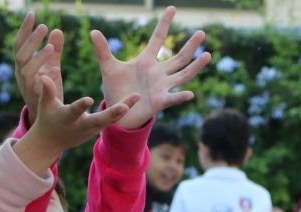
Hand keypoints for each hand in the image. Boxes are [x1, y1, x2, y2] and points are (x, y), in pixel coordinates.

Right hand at [13, 13, 63, 124]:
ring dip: (38, 58)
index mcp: (22, 65)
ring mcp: (26, 87)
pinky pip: (38, 89)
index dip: (24, 29)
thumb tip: (57, 30)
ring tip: (51, 48)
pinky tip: (56, 70)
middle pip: (21, 55)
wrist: (46, 117)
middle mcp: (21, 74)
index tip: (32, 14)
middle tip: (43, 27)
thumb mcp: (51, 67)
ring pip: (27, 71)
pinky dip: (46, 79)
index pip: (19, 43)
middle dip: (31, 41)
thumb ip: (54, 51)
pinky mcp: (36, 100)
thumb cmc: (47, 88)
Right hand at [16, 75, 138, 174]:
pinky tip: (135, 99)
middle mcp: (83, 125)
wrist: (53, 140)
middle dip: (112, 114)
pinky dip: (124, 111)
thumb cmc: (47, 117)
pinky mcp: (100, 128)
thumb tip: (43, 74)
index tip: (89, 100)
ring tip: (136, 96)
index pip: (74, 112)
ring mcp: (93, 129)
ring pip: (111, 119)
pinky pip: (114, 119)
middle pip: (99, 120)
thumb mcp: (45, 105)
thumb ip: (46, 90)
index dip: (81, 107)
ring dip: (124, 109)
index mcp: (67, 118)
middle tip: (125, 107)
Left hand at [90, 6, 209, 129]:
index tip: (172, 8)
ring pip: (183, 74)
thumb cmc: (116, 89)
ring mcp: (162, 87)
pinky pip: (172, 98)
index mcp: (146, 61)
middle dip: (190, 45)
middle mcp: (159, 73)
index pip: (158, 39)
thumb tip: (93, 31)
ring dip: (195, 66)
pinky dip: (180, 97)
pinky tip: (189, 94)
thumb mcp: (108, 68)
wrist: (119, 112)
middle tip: (201, 32)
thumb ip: (102, 50)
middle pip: (179, 57)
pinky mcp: (160, 101)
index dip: (164, 24)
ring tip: (207, 55)